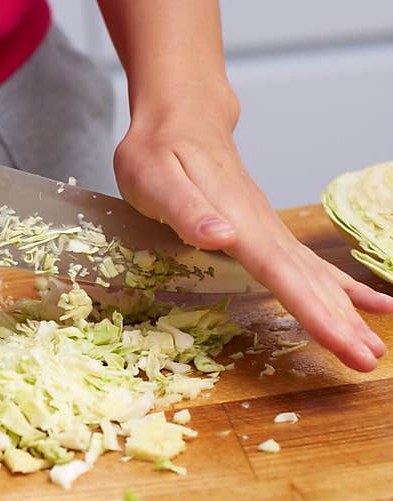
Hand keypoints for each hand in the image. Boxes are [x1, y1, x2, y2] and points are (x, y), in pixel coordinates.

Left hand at [113, 92, 392, 371]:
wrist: (180, 114)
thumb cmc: (158, 149)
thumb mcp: (156, 178)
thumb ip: (188, 211)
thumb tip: (223, 237)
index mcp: (237, 221)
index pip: (281, 273)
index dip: (312, 311)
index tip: (345, 344)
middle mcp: (261, 226)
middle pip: (307, 279)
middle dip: (339, 322)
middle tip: (370, 359)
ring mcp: (266, 227)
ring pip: (313, 274)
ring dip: (344, 309)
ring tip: (374, 343)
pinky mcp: (263, 230)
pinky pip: (306, 264)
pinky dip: (337, 286)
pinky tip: (364, 302)